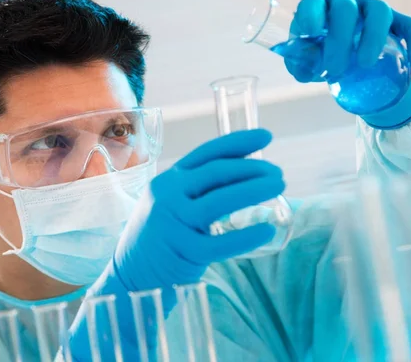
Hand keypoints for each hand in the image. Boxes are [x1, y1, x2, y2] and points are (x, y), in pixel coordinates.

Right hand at [68, 129, 285, 360]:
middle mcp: (168, 195)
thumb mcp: (170, 202)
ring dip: (254, 190)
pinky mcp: (182, 252)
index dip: (238, 142)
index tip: (266, 137)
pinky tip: (267, 230)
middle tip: (278, 173)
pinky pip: (220, 243)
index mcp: (168, 179)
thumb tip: (246, 174)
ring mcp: (173, 223)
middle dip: (253, 169)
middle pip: (217, 173)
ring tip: (279, 188)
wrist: (132, 273)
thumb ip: (196, 188)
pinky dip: (247, 236)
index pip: (207, 153)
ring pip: (220, 201)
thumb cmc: (160, 235)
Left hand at [286, 0, 410, 82]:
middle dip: (340, 39)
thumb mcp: (305, 60)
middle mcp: (345, 2)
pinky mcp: (394, 20)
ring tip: (365, 65)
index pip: (313, 3)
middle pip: (346, 9)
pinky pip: (410, 24)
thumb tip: (306, 69)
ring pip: (379, 11)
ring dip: (373, 38)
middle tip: (335, 69)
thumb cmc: (319, 53)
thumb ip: (301, 64)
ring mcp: (370, 9)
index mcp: (319, 8)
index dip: (311, 15)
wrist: (343, 53)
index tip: (311, 33)